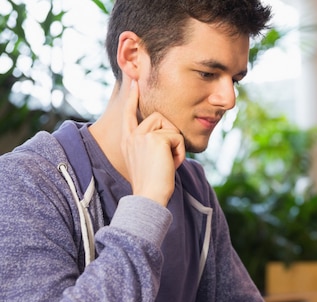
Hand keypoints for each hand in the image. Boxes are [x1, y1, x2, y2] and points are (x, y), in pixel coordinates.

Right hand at [121, 79, 185, 205]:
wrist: (149, 196)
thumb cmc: (153, 185)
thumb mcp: (148, 161)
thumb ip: (151, 145)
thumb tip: (166, 136)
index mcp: (128, 140)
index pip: (129, 113)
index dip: (132, 97)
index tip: (134, 82)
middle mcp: (132, 135)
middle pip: (159, 117)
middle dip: (170, 135)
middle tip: (168, 159)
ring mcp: (142, 135)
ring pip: (169, 127)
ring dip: (176, 145)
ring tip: (168, 162)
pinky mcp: (155, 139)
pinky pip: (178, 137)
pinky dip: (180, 152)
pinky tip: (172, 165)